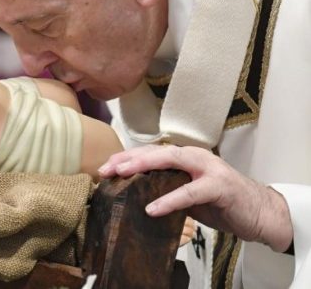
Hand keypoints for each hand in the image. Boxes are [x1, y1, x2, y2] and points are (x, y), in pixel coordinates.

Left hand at [98, 145, 292, 252]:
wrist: (260, 212)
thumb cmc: (221, 202)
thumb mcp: (188, 193)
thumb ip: (167, 188)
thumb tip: (135, 193)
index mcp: (185, 158)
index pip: (150, 153)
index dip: (127, 157)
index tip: (105, 166)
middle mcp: (194, 157)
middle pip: (155, 152)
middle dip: (129, 158)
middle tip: (106, 168)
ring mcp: (208, 168)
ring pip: (171, 161)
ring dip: (144, 166)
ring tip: (121, 175)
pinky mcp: (219, 186)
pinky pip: (190, 191)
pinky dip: (170, 199)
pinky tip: (152, 208)